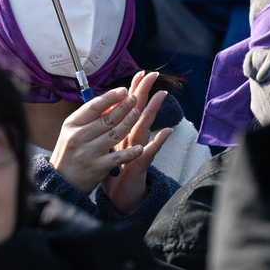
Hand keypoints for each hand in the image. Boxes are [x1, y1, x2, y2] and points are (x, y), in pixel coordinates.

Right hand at [50, 84, 151, 196]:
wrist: (61, 182)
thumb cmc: (70, 151)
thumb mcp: (72, 131)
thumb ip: (89, 118)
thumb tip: (110, 100)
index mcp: (71, 124)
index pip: (92, 106)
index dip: (109, 97)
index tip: (123, 90)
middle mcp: (78, 137)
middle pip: (105, 119)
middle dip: (122, 107)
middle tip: (135, 97)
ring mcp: (88, 153)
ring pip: (113, 135)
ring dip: (128, 123)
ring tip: (138, 113)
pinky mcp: (97, 168)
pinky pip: (117, 158)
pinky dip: (129, 153)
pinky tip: (140, 147)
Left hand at [100, 70, 171, 214]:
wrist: (119, 196)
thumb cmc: (113, 171)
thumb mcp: (108, 148)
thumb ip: (108, 131)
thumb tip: (102, 112)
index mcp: (123, 132)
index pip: (128, 107)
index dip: (134, 90)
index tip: (139, 73)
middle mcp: (133, 138)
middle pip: (139, 111)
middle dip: (145, 92)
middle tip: (153, 74)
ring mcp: (138, 150)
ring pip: (146, 127)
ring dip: (153, 111)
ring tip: (161, 94)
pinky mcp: (141, 164)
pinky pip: (150, 152)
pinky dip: (158, 142)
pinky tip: (167, 131)